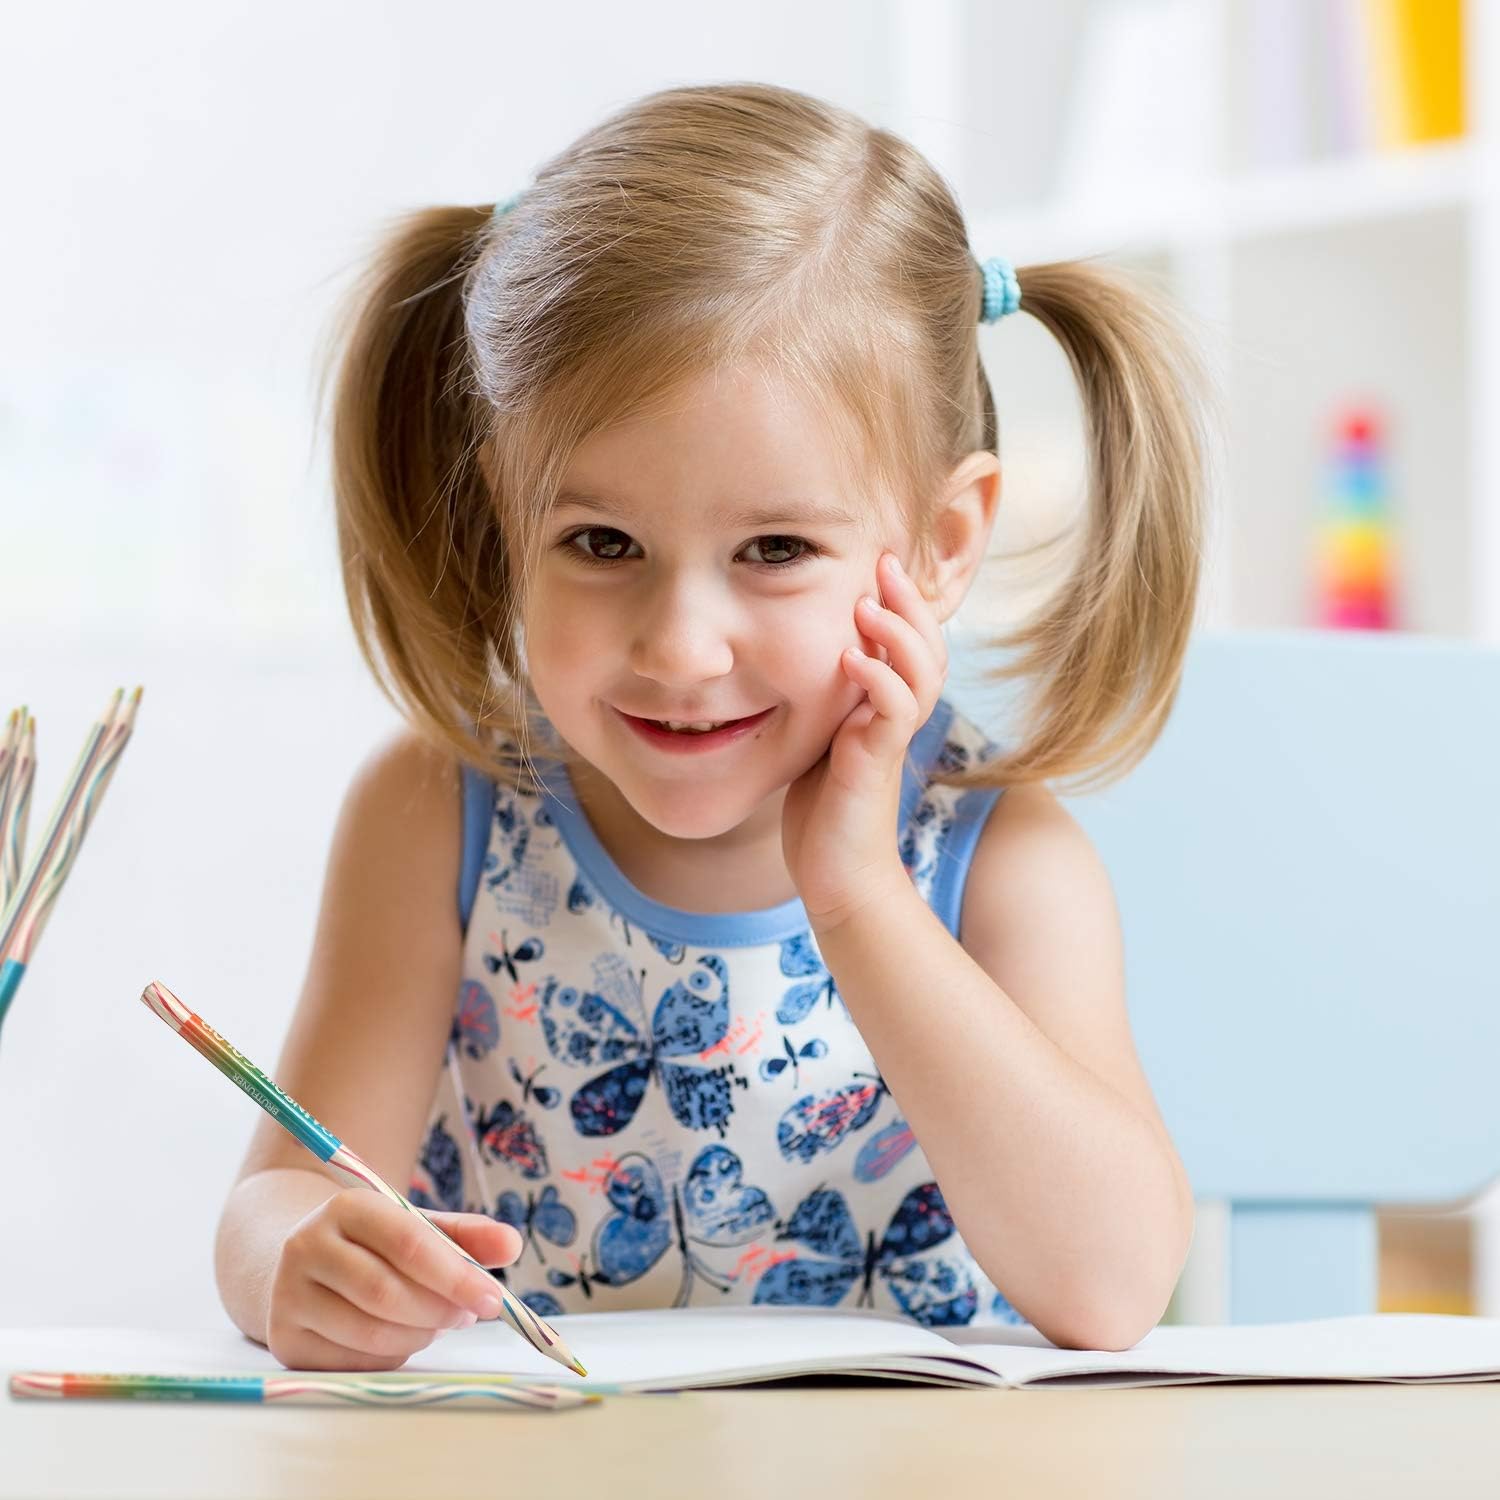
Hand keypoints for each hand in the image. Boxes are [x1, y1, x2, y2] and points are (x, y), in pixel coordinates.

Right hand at [266, 1190, 521, 1370]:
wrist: (303, 1260)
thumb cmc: (374, 1244)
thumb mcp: (418, 1226)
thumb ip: (467, 1235)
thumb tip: (512, 1245)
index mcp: (347, 1207)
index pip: (408, 1244)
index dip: (455, 1275)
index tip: (493, 1297)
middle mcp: (307, 1246)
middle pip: (386, 1292)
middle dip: (440, 1310)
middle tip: (469, 1315)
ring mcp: (289, 1295)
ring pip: (369, 1332)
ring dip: (420, 1335)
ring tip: (441, 1323)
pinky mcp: (285, 1338)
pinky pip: (352, 1361)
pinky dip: (392, 1354)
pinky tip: (405, 1337)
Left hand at [782, 550, 947, 932]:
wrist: (836, 876)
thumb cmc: (822, 810)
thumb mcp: (815, 739)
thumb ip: (819, 699)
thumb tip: (783, 653)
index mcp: (884, 706)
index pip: (911, 642)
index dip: (903, 601)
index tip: (880, 560)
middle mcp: (895, 718)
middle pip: (928, 647)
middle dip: (910, 601)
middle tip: (886, 562)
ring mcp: (890, 740)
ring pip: (921, 673)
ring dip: (897, 634)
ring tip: (868, 605)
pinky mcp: (876, 764)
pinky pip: (893, 713)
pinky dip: (878, 681)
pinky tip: (852, 660)